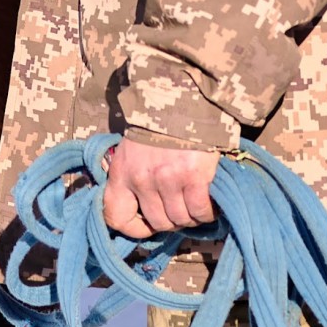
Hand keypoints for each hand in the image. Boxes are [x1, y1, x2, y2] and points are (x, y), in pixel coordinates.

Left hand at [102, 137, 219, 238]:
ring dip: (191, 217)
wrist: (183, 97)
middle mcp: (143, 179)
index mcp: (122, 172)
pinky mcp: (194, 176)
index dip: (134, 229)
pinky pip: (201, 211)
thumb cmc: (157, 126)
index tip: (149, 225)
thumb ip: (133, 177)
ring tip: (196, 204)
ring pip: (181, 219)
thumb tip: (145, 210)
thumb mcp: (132, 150)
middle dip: (172, 220)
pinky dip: (207, 212)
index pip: (116, 217)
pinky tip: (209, 202)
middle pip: (158, 222)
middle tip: (181, 208)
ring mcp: (168, 179)